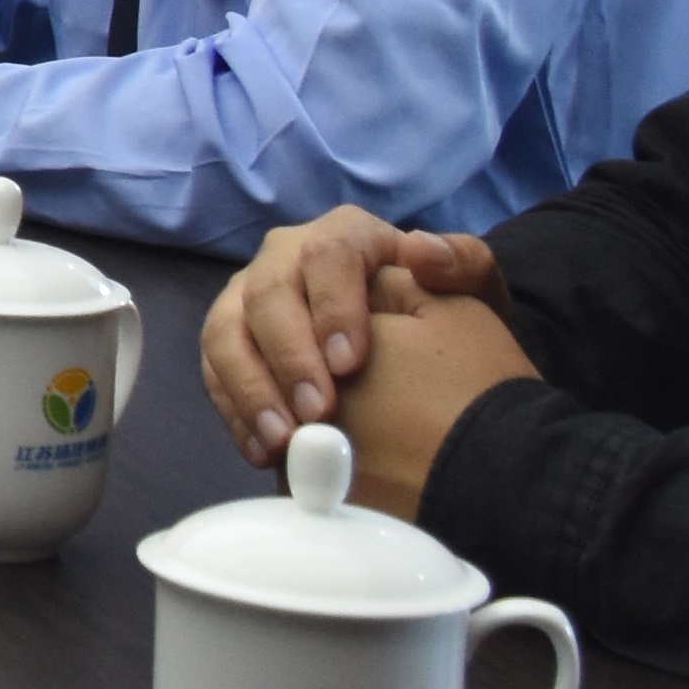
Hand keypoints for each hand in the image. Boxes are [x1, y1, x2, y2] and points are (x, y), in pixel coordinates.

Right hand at [203, 212, 533, 509]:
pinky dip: (235, 412)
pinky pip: (214, 370)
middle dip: (288, 357)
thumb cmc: (445, 314)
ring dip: (251, 388)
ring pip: (226, 330)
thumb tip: (425, 254)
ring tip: (284, 441)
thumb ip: (465, 264)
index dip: (333, 307)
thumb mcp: (473, 288)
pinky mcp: (230, 340)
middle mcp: (287, 257)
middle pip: (268, 292)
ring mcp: (251, 297)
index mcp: (345, 236)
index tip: (350, 364)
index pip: (327, 255)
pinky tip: (264, 451)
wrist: (419, 346)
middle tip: (317, 413)